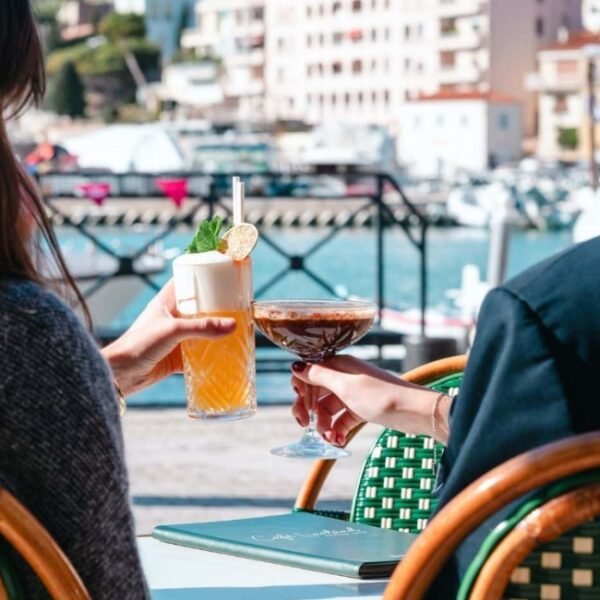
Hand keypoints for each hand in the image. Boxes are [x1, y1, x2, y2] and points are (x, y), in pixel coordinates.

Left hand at [102, 280, 235, 395]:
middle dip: (219, 306)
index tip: (224, 273)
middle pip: (200, 307)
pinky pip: (200, 354)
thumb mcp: (173, 330)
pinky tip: (227, 354)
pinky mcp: (177, 357)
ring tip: (239, 327)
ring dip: (217, 331)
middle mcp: (173, 317)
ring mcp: (176, 338)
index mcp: (167, 302)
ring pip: (202, 331)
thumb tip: (233, 325)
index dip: (203, 275)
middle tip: (240, 303)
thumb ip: (202, 328)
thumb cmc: (138, 344)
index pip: (187, 281)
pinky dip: (212, 354)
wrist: (120, 375)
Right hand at [291, 356, 450, 446]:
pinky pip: (341, 419)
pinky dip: (337, 430)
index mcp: (338, 364)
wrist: (413, 411)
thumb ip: (318, 376)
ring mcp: (351, 393)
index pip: (309, 371)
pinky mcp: (360, 408)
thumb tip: (295, 365)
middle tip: (304, 424)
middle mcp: (342, 376)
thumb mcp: (344, 386)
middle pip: (315, 391)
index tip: (302, 405)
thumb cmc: (380, 395)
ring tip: (328, 437)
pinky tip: (337, 441)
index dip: (300, 388)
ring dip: (323, 424)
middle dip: (307, 409)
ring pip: (327, 408)